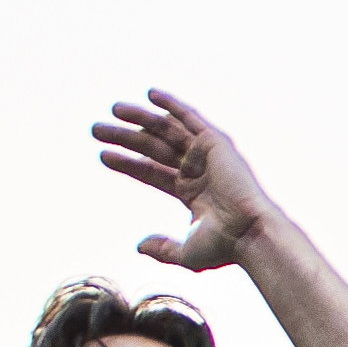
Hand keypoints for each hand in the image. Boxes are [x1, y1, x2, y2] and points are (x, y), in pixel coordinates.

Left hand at [92, 88, 282, 271]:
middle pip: (153, 149)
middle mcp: (199, 171)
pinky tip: (151, 94)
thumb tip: (140, 246)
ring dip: (141, 118)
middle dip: (125, 138)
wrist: (251, 232)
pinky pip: (192, 119)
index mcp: (193, 193)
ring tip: (113, 109)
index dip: (127, 164)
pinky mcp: (217, 144)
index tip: (103, 156)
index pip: (152, 172)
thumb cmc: (225, 246)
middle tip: (96, 130)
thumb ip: (164, 249)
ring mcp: (208, 156)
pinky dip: (173, 105)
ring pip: (167, 131)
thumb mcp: (187, 252)